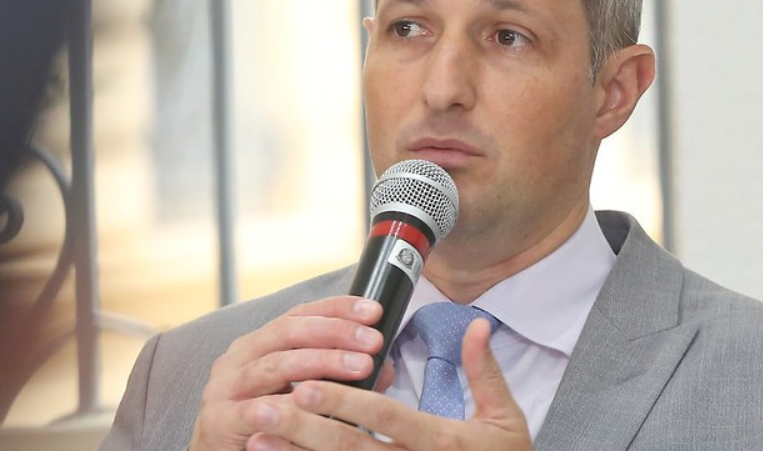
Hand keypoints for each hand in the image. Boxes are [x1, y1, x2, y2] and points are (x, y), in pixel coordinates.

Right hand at [188, 296, 392, 450]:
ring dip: (321, 363)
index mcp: (259, 344)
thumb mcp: (307, 395)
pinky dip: (281, 406)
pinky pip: (254, 410)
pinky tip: (307, 401)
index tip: (373, 310)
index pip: (300, 315)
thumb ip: (342, 378)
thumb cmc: (268, 424)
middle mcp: (239, 357)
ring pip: (275, 366)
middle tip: (373, 340)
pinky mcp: (218, 420)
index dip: (337, 309)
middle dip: (336, 333)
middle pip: (289, 333)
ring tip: (361, 366)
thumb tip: (386, 365)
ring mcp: (225, 387)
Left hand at [244, 317, 531, 450]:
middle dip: (304, 430)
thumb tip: (476, 324)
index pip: (385, 419)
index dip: (344, 403)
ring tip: (257, 439)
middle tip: (262, 410)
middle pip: (350, 450)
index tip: (307, 385)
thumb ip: (486, 371)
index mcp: (440, 443)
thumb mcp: (505, 418)